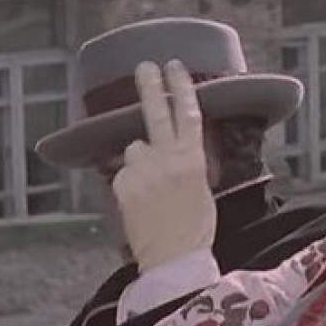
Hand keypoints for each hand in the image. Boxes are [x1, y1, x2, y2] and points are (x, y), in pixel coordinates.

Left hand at [112, 60, 216, 271]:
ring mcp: (143, 170)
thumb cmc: (194, 229)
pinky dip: (130, 182)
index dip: (181, 88)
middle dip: (150, 86)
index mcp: (193, 160)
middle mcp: (167, 159)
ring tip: (152, 191)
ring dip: (141, 160)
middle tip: (145, 66)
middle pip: (156, 113)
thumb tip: (175, 147)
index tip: (175, 67)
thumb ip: (188, 162)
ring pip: (135, 149)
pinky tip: (141, 203)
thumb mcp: (202, 190)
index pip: (188, 114)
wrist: (172, 259)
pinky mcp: (123, 184)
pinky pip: (124, 172)